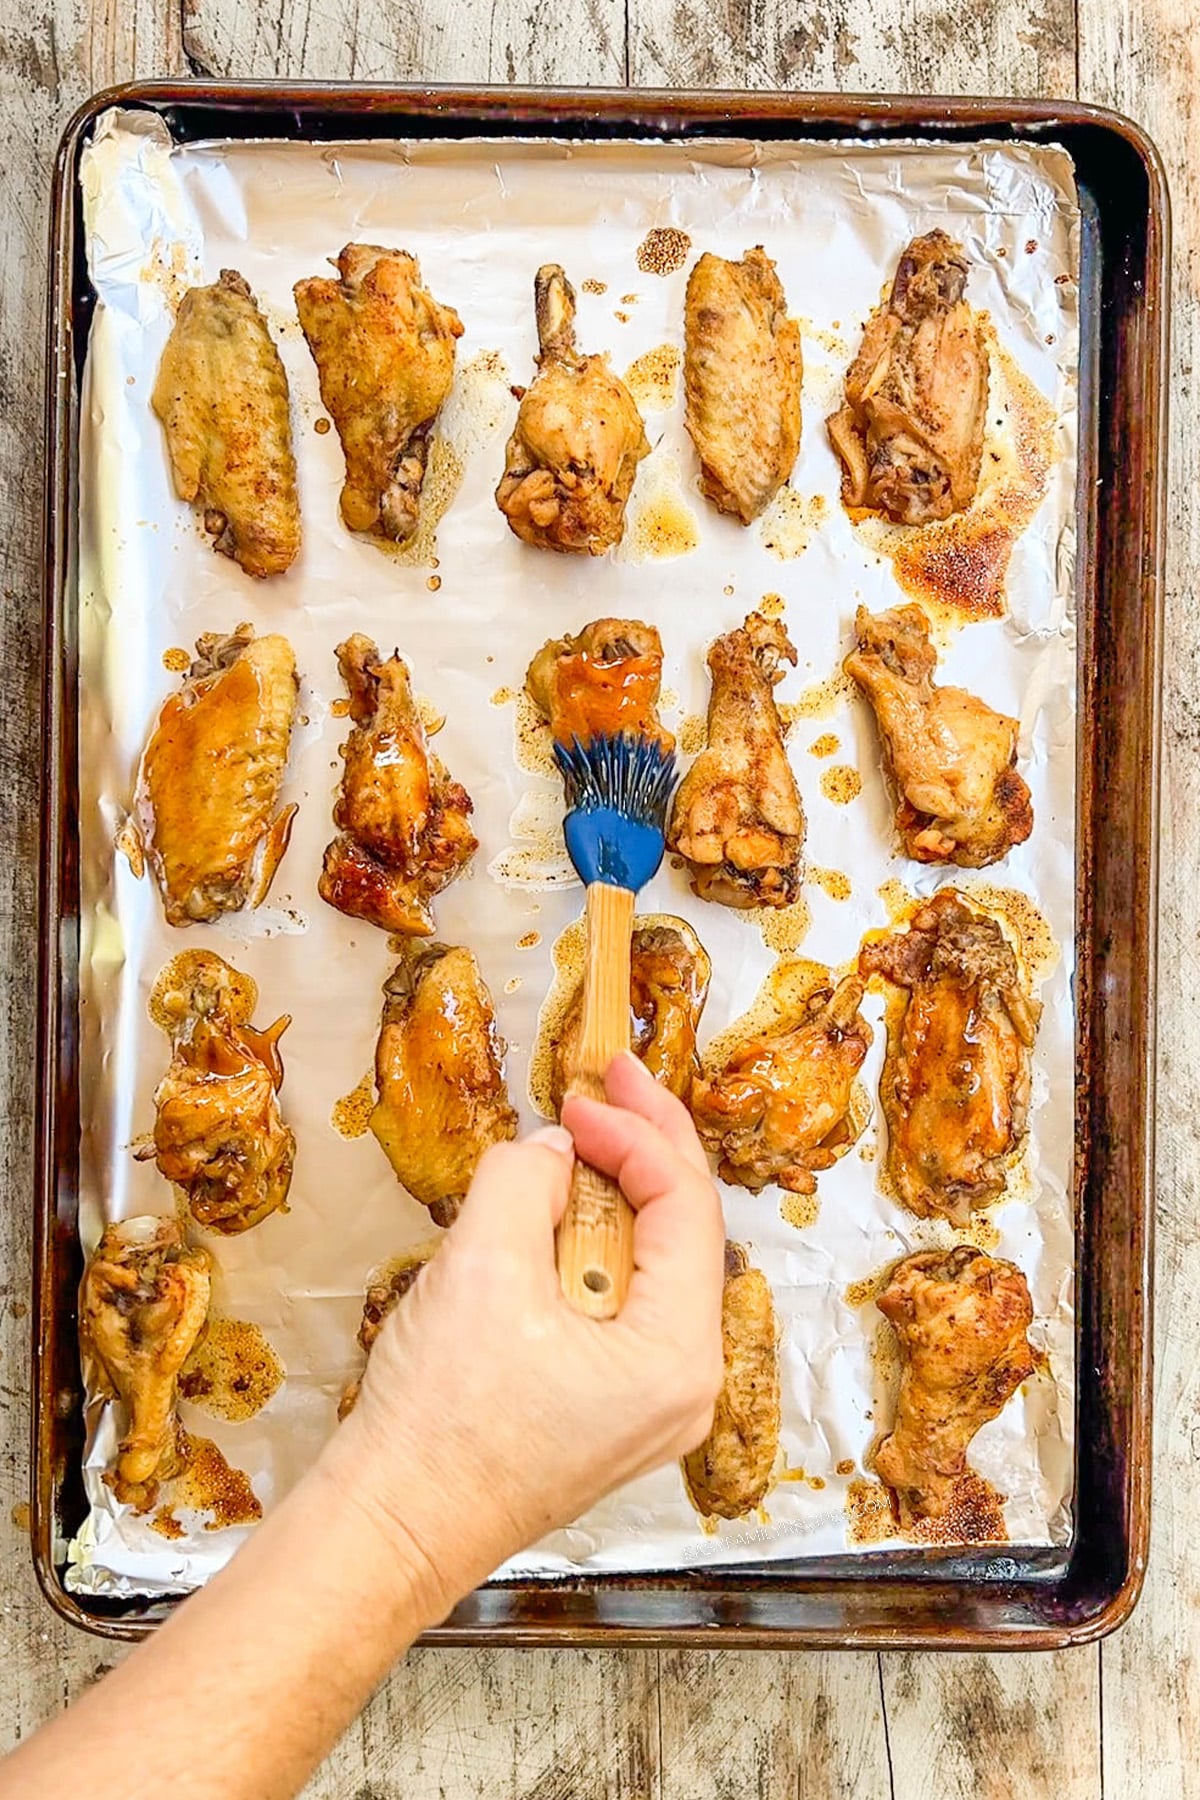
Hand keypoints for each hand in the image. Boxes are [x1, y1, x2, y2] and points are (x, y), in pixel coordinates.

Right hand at [321, 1052, 725, 1620]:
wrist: (392, 1529)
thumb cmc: (439, 1424)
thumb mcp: (482, 1267)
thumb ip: (526, 1182)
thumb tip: (552, 1152)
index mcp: (678, 1354)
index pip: (686, 1207)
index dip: (636, 1135)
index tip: (581, 1095)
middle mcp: (685, 1383)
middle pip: (683, 1233)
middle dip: (642, 1149)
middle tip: (608, 1081)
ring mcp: (650, 1403)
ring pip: (650, 1267)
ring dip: (612, 1196)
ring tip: (575, 1138)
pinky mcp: (608, 1409)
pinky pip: (621, 1305)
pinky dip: (590, 1249)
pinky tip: (556, 1213)